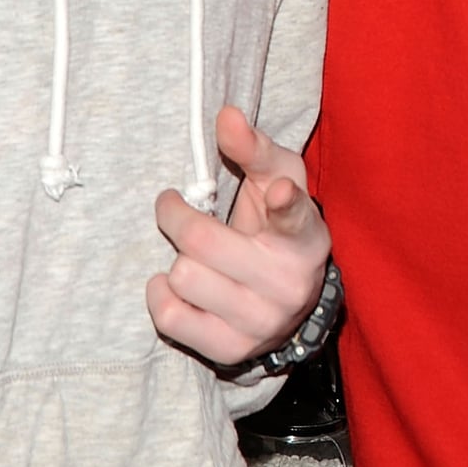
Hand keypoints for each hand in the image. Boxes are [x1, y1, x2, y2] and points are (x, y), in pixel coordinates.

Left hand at [147, 106, 331, 365]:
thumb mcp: (277, 179)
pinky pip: (171, 319)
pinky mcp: (232, 350)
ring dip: (176, 259)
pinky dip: (161, 295)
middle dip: (176, 217)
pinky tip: (175, 284)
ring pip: (183, 277)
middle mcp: (290, 283)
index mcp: (305, 234)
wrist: (287, 300)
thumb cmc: (274, 224)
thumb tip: (226, 116)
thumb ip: (253, 147)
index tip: (281, 192)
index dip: (288, 204)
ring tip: (189, 255)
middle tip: (172, 207)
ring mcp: (263, 322)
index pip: (296, 218)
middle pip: (202, 242)